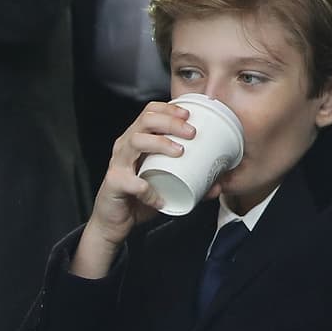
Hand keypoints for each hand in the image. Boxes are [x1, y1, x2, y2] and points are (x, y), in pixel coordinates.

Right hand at [70, 100, 196, 279]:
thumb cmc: (139, 196)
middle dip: (171, 122)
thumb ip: (191, 182)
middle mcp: (125, 146)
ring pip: (136, 141)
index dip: (169, 109)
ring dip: (160, 143)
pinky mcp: (113, 183)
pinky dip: (148, 189)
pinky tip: (160, 197)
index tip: (189, 115)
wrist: (114, 221)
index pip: (150, 112)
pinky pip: (131, 182)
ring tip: (179, 152)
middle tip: (191, 133)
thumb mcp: (166, 183)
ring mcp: (117, 163)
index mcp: (137, 139)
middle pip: (145, 121)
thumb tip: (218, 186)